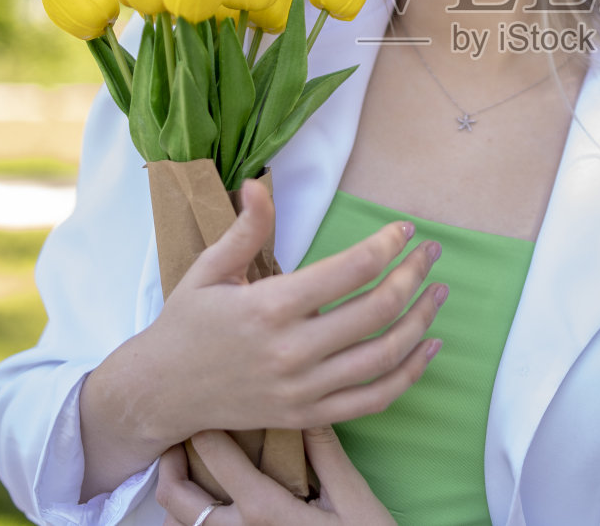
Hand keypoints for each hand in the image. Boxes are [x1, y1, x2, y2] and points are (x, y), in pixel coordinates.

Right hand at [145, 178, 447, 435]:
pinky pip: (374, 398)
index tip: (405, 229)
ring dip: (422, 321)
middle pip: (377, 309)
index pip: (351, 270)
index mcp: (270, 306)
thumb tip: (259, 184)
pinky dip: (409, 373)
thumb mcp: (209, 269)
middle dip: (413, 274)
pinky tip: (427, 347)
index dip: (387, 244)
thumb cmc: (188, 323)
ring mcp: (304, 388)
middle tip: (431, 253)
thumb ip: (246, 229)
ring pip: (384, 355)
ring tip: (438, 293)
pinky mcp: (309, 416)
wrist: (162, 392)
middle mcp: (292, 350)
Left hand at [157, 427, 395, 525]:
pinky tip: (208, 507)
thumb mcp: (352, 500)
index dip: (204, 424)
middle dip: (169, 462)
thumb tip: (307, 406)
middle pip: (176, 496)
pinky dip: (190, 524)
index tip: (207, 404)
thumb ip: (325, 454)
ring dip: (178, 497)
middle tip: (179, 439)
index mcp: (264, 510)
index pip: (215, 454)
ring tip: (189, 473)